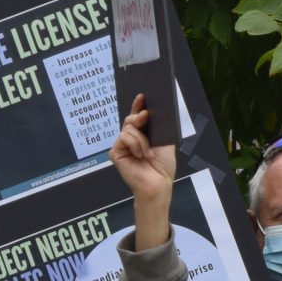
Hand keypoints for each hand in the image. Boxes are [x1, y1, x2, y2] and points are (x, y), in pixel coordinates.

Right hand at [108, 96, 177, 249]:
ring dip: (142, 139)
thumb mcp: (165, 142)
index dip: (138, 106)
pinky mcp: (115, 153)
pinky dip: (136, 144)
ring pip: (128, 127)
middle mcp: (130, 140)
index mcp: (141, 136)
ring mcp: (122, 146)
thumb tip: (151, 112)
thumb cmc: (162, 168)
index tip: (143, 95)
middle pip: (130, 119)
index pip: (137, 117)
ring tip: (148, 153)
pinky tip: (141, 155)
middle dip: (139, 116)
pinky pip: (124, 137)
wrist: (158, 185)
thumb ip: (159, 127)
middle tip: (147, 115)